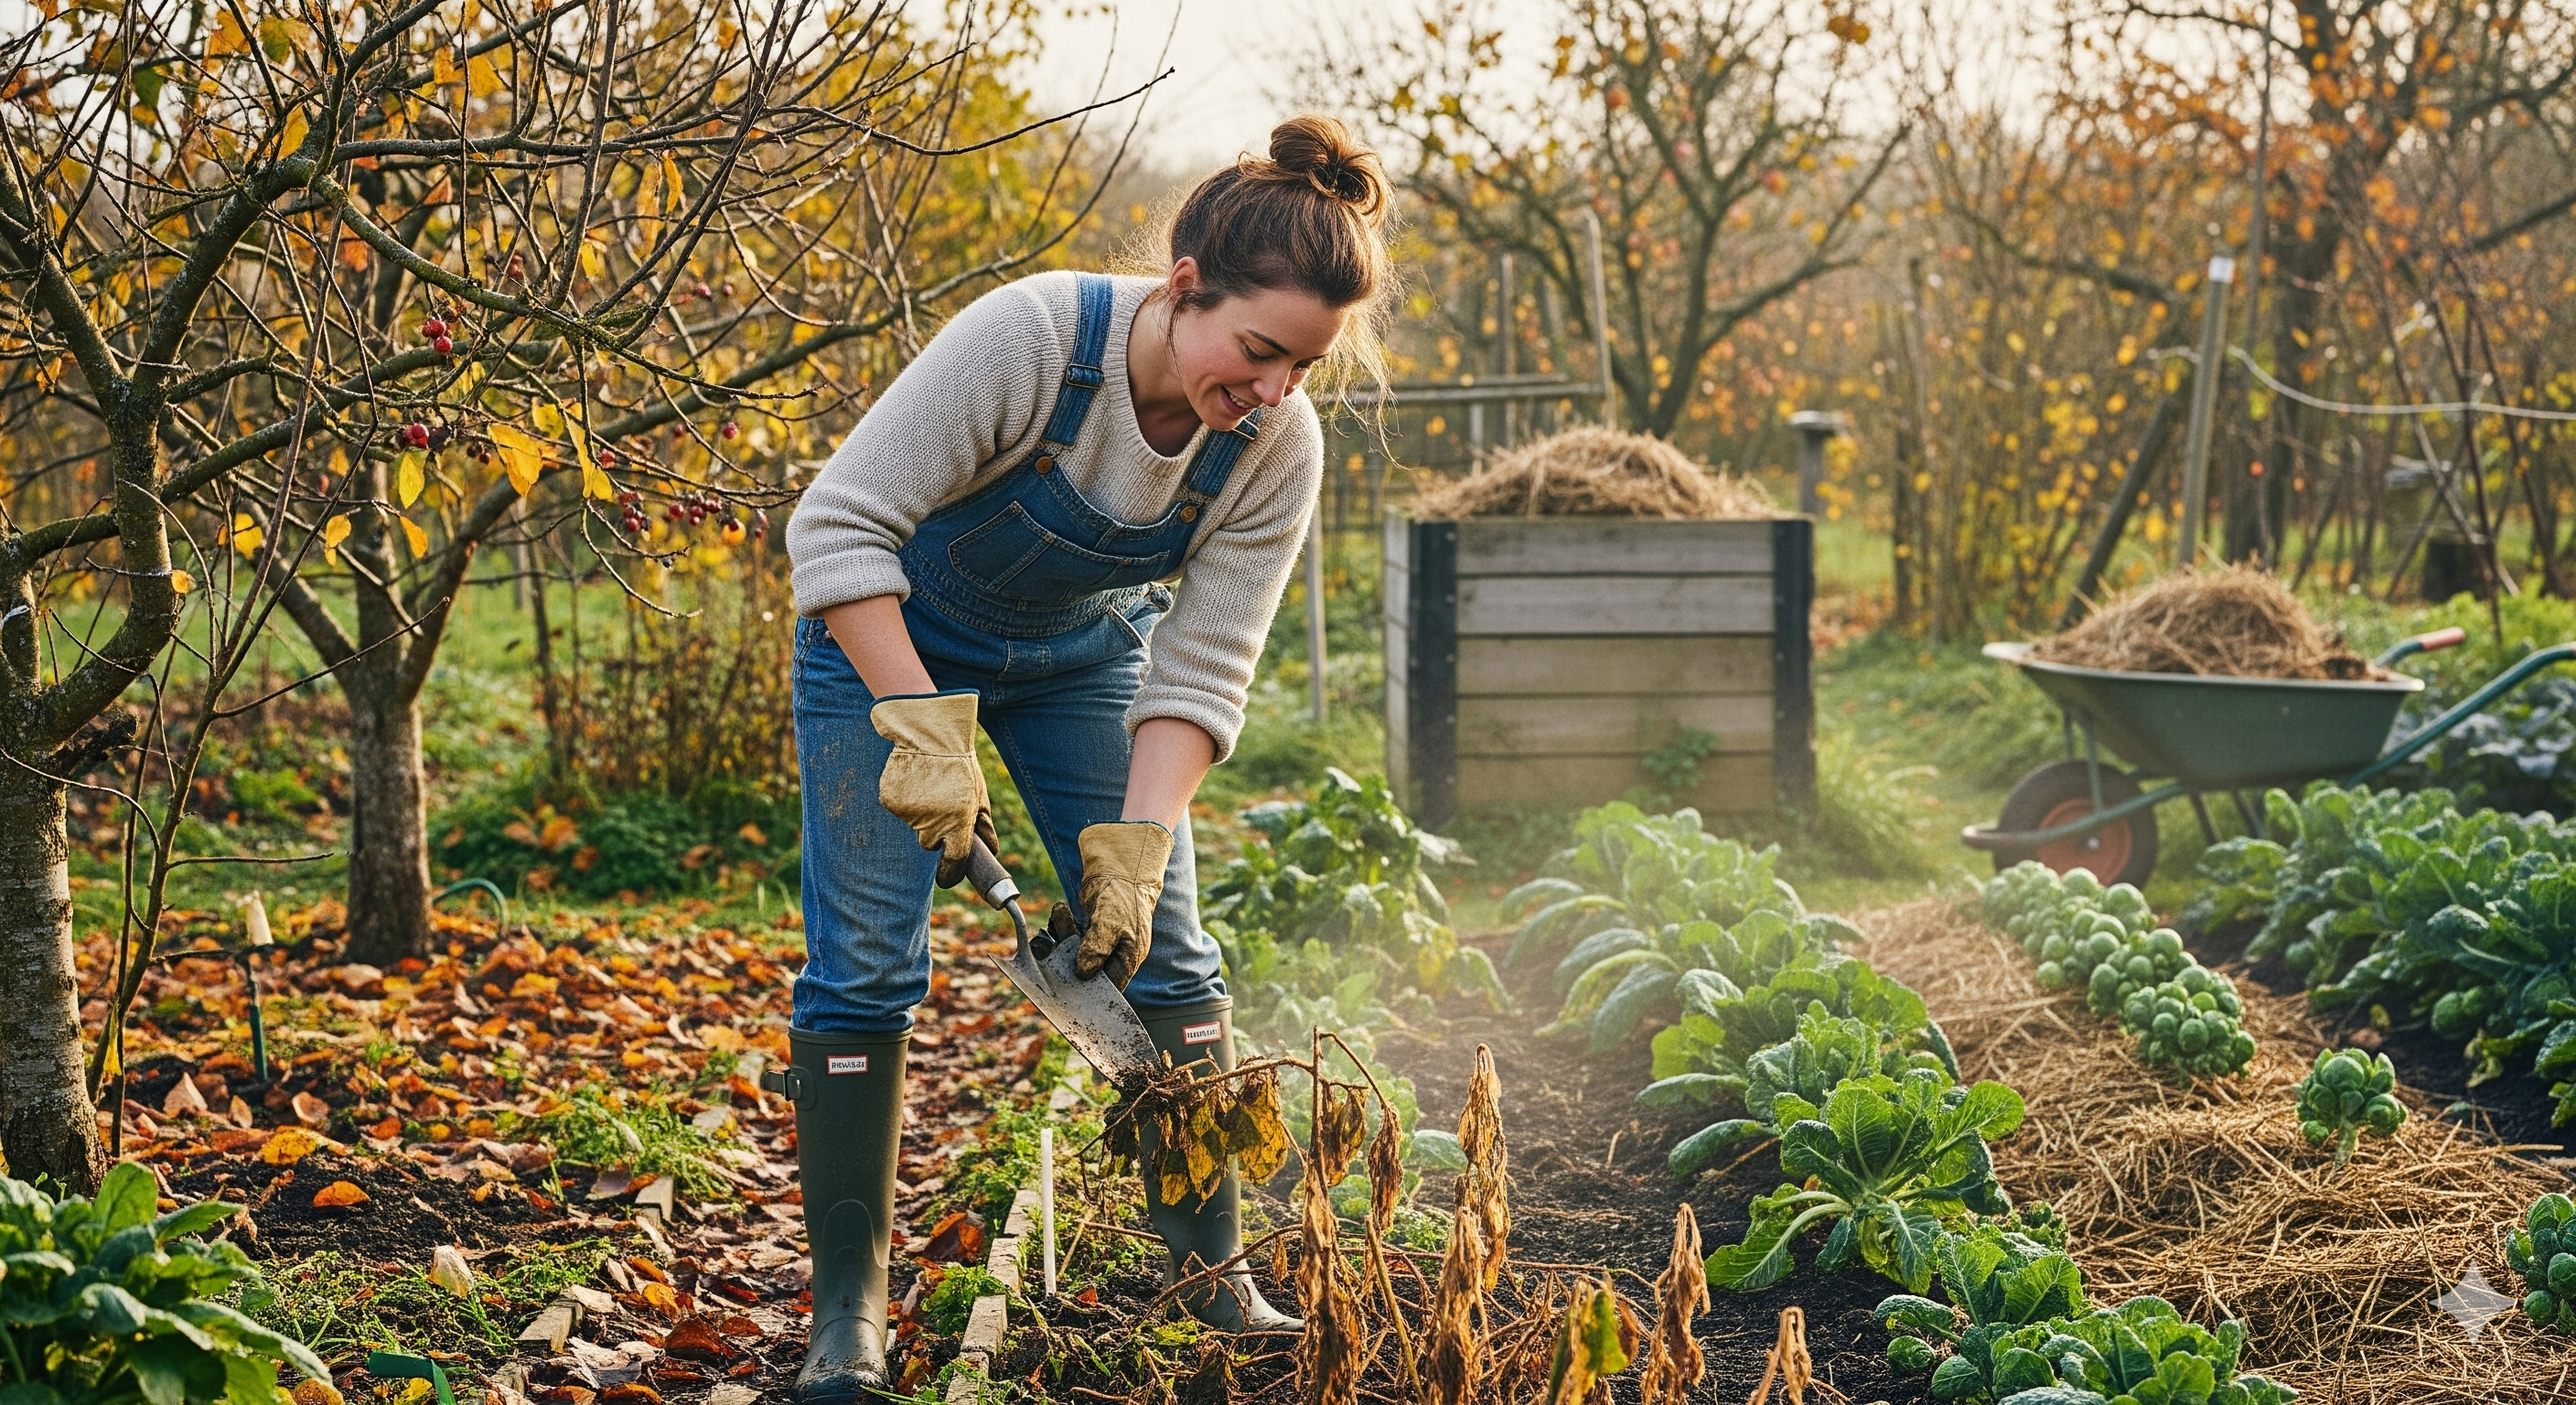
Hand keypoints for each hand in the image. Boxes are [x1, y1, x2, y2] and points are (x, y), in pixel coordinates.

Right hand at [869, 693, 990, 868]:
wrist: (929, 733)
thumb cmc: (960, 765)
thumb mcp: (979, 794)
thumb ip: (984, 827)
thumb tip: (990, 851)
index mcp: (958, 821)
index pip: (954, 860)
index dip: (951, 873)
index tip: (947, 878)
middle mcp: (932, 822)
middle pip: (929, 843)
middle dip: (936, 831)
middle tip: (941, 804)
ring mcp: (909, 813)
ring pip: (913, 825)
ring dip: (920, 813)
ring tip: (928, 785)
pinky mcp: (890, 802)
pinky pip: (898, 811)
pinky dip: (904, 801)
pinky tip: (912, 781)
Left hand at [1071, 821, 1172, 987]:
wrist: (1121, 866)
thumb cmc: (1124, 895)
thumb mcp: (1110, 923)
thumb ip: (1097, 948)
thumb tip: (1082, 972)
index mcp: (1127, 958)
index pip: (1110, 988)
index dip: (1090, 993)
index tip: (1068, 993)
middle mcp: (1114, 954)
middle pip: (1088, 972)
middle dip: (1068, 962)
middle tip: (1053, 953)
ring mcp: (1100, 941)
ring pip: (1075, 952)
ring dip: (1062, 938)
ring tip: (1060, 918)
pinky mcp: (1088, 928)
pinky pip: (1070, 935)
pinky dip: (1062, 923)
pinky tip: (1060, 910)